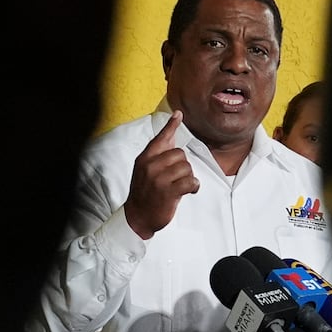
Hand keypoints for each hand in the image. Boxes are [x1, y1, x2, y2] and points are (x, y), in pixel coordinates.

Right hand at [125, 110, 197, 239]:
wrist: (138, 217)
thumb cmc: (145, 192)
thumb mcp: (144, 170)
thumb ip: (157, 154)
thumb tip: (171, 135)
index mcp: (144, 158)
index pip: (160, 138)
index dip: (171, 126)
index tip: (178, 114)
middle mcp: (150, 166)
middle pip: (180, 153)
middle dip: (183, 166)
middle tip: (177, 178)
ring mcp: (159, 178)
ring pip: (187, 167)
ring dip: (189, 177)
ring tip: (181, 186)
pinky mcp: (168, 192)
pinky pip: (190, 181)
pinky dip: (194, 186)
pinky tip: (190, 190)